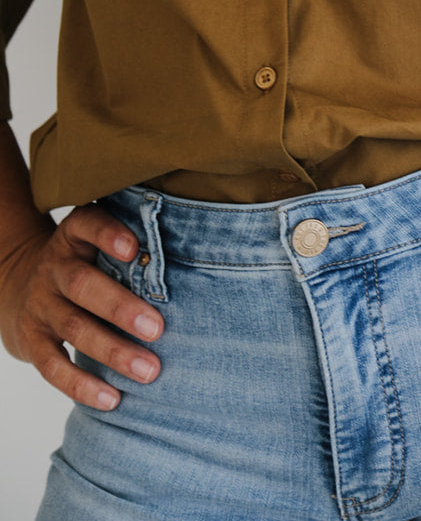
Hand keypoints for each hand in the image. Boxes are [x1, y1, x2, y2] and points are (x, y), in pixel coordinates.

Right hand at [0, 204, 163, 408]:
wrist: (21, 286)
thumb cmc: (86, 261)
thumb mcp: (97, 242)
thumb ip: (133, 245)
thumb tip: (196, 260)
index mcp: (74, 236)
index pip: (87, 224)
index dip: (107, 234)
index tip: (135, 248)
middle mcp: (54, 267)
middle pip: (82, 284)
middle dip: (121, 308)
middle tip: (159, 329)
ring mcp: (41, 305)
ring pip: (73, 328)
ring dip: (113, 352)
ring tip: (149, 371)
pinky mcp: (32, 341)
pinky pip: (52, 366)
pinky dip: (81, 385)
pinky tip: (111, 399)